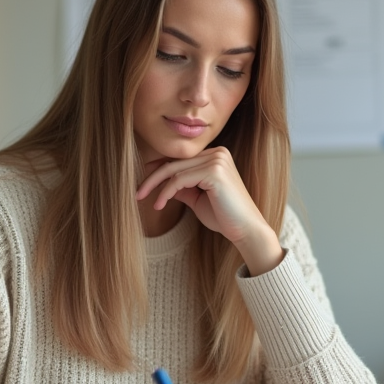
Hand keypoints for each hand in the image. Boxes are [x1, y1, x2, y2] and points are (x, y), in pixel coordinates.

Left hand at [135, 147, 283, 274]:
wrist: (246, 230)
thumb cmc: (224, 217)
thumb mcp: (197, 199)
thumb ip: (182, 188)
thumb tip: (160, 183)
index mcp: (215, 156)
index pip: (180, 160)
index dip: (158, 170)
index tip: (143, 184)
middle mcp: (217, 153)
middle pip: (174, 162)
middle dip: (152, 177)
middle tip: (137, 193)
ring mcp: (217, 160)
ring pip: (174, 170)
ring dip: (156, 186)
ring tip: (145, 200)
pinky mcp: (215, 171)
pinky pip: (180, 179)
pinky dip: (165, 192)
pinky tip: (158, 204)